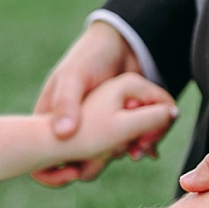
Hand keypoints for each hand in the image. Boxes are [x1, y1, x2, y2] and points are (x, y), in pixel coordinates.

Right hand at [32, 21, 167, 185]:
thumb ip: (66, 103)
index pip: (57, 155)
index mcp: (57, 120)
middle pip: (89, 158)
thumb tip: (63, 134)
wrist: (124, 42)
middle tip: (126, 150)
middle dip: (107, 158)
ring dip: (130, 151)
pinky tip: (152, 148)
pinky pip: (136, 143)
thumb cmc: (90, 57)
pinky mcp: (130, 125)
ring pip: (115, 152)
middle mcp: (81, 128)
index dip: (70, 165)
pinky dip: (146, 145)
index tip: (84, 165)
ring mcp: (107, 128)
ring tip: (145, 144)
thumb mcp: (73, 77)